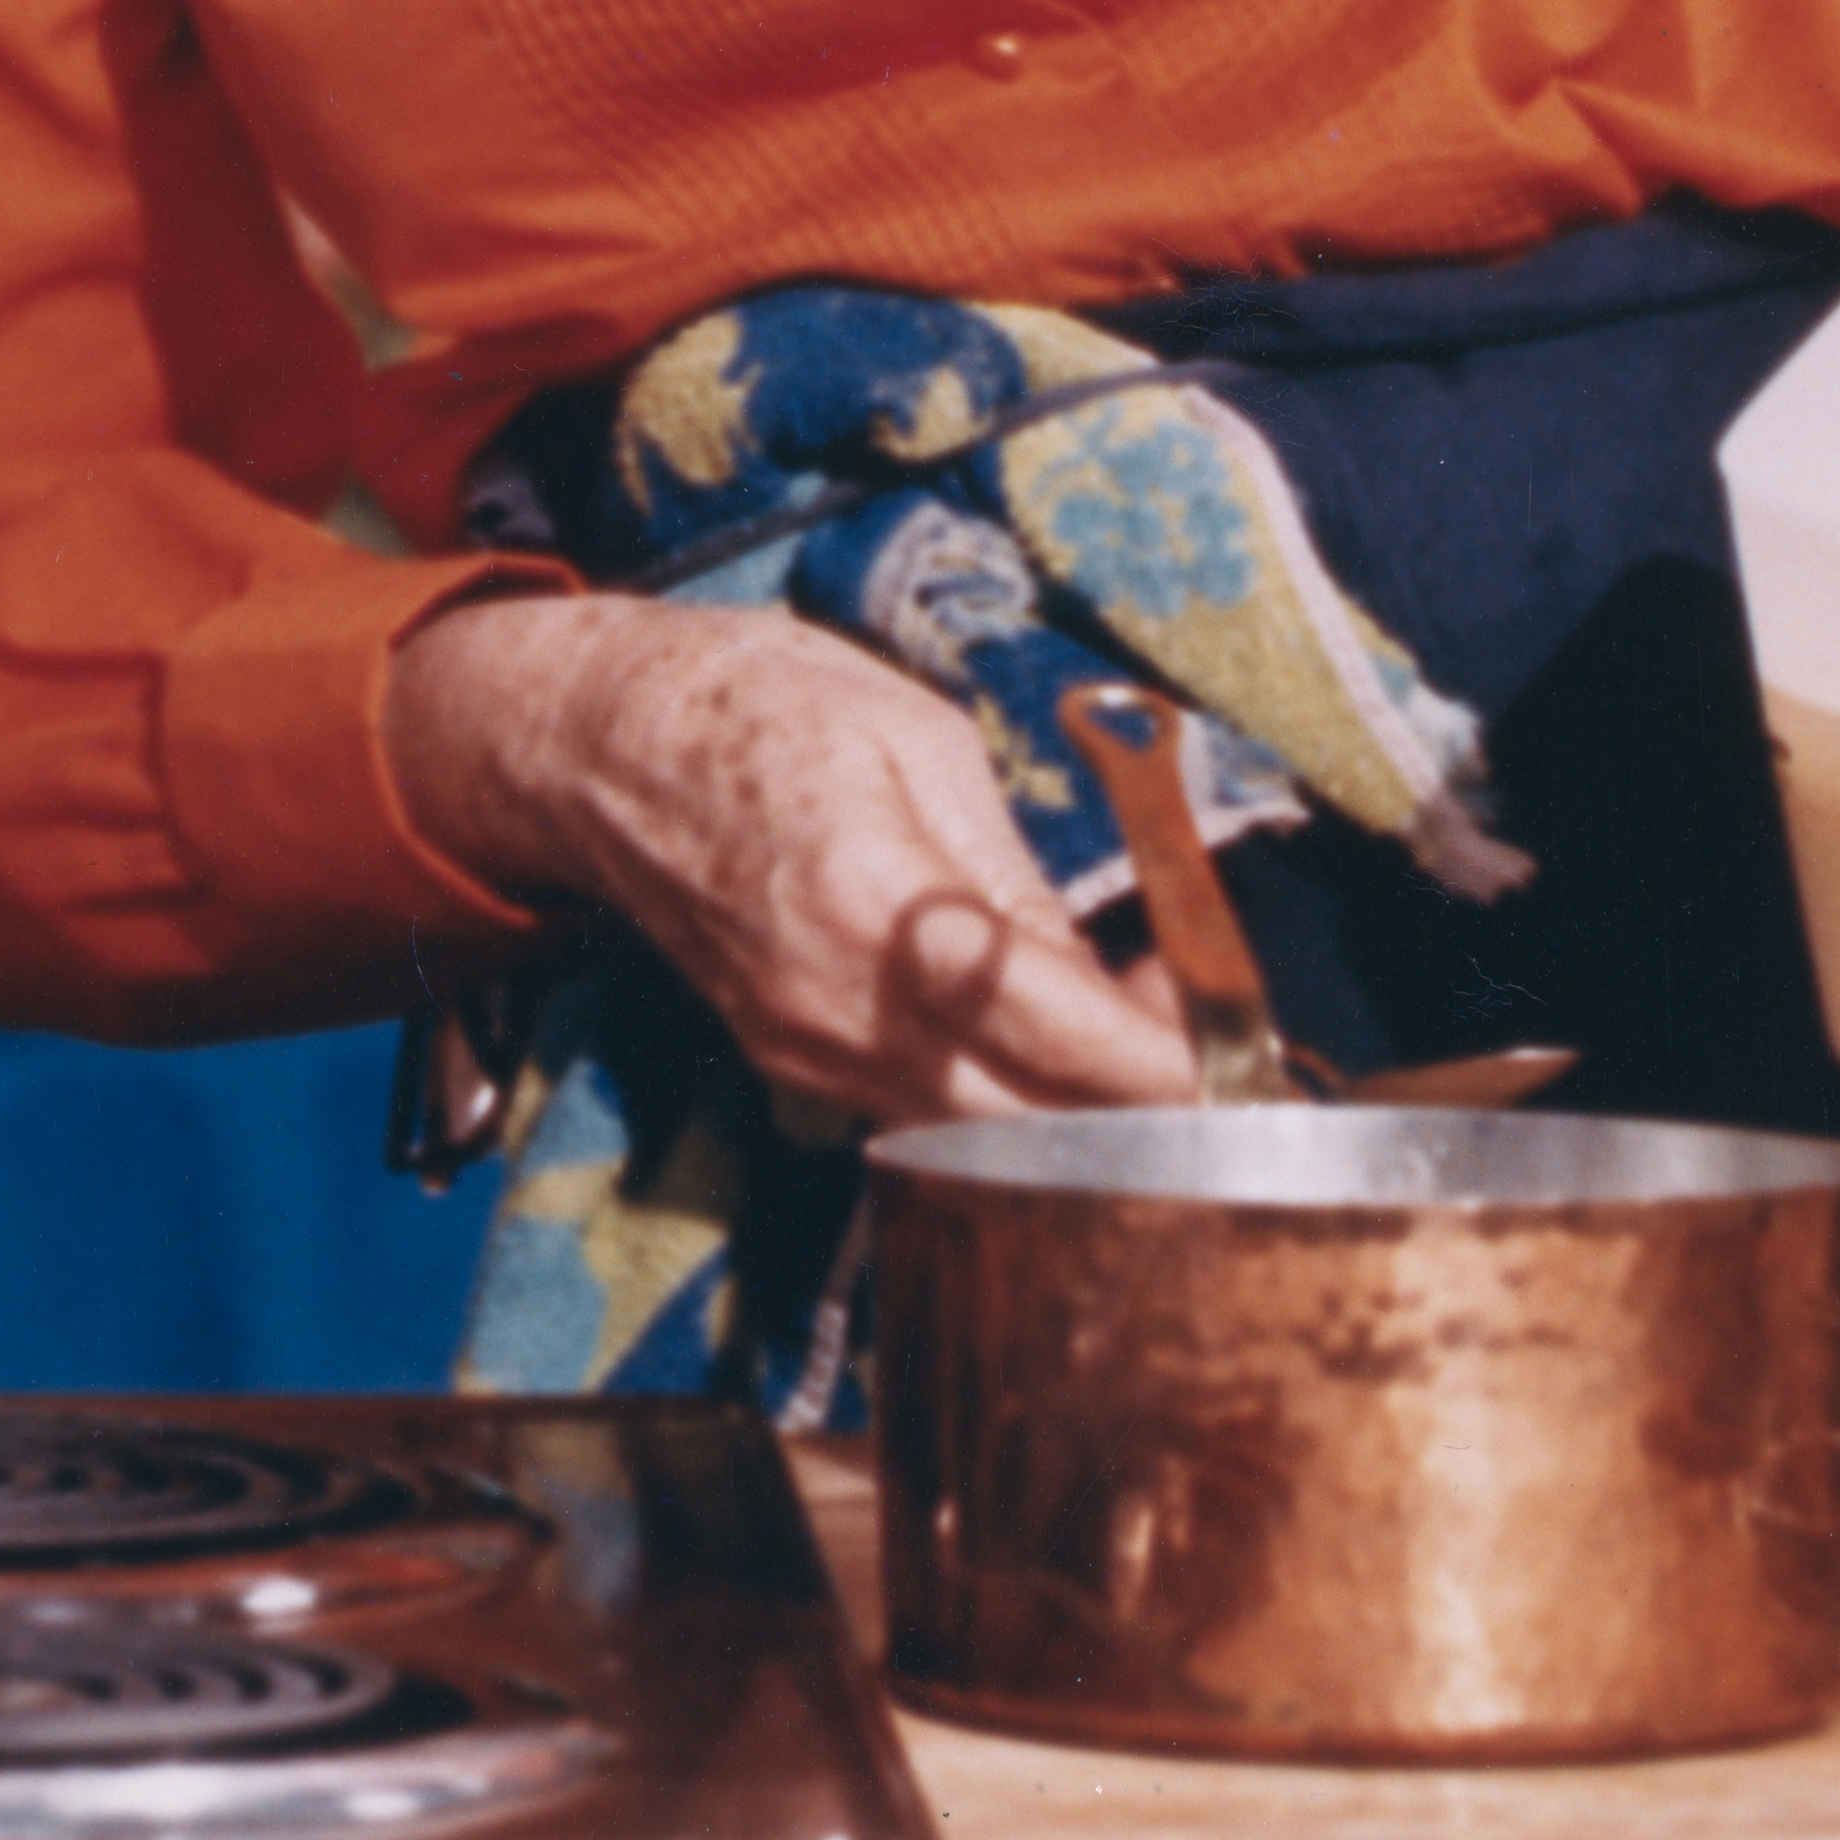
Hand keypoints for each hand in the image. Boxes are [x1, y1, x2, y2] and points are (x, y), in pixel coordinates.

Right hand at [385, 591, 1199, 1129]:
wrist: (604, 742)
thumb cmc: (771, 707)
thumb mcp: (922, 743)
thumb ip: (1014, 877)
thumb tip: (1106, 983)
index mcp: (880, 905)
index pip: (1049, 1029)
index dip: (1157, 1061)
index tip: (1235, 1062)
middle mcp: (834, 1008)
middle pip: (1020, 1120)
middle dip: (1129, 1107)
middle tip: (1207, 1051)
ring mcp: (800, 1049)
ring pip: (970, 1132)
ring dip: (1066, 1106)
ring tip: (1133, 1027)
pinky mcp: (785, 1060)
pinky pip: (914, 1108)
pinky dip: (995, 1091)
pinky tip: (1040, 1031)